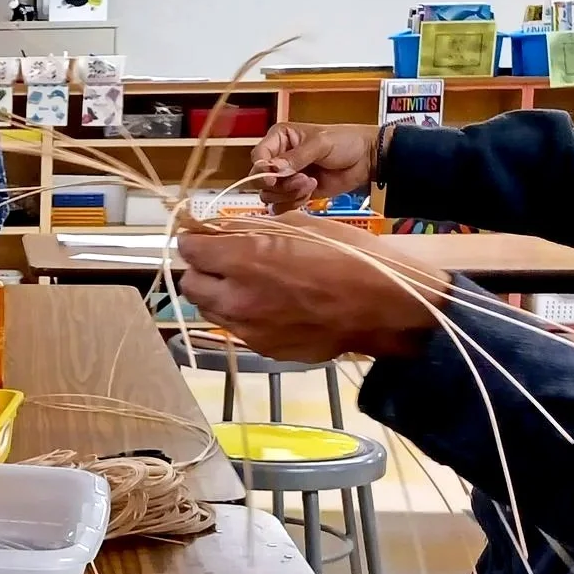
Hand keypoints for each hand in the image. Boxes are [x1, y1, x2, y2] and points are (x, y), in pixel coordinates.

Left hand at [176, 218, 439, 362]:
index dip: (195, 239)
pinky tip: (269, 306)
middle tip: (221, 261)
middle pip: (189, 284)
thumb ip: (251, 229)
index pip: (189, 249)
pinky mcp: (265, 348)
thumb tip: (221, 231)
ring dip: (217, 294)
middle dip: (200, 269)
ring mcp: (250, 328)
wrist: (384, 306)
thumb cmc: (347, 255)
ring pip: (209, 310)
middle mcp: (238, 297)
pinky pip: (237, 329)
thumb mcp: (299, 225)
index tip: (205, 237)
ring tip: (245, 284)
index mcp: (244, 260)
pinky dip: (242, 316)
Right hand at [250, 122, 378, 212]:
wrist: (366, 160)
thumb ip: (296, 157)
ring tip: (311, 183)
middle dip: (281, 184)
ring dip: (290, 193)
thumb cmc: (346, 142)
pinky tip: (310, 193)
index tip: (272, 179)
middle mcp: (279, 158)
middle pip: (261, 180)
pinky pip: (282, 204)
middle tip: (302, 179)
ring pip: (271, 195)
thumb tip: (273, 169)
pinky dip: (294, 203)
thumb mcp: (320, 143)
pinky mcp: (296, 192)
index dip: (261, 170)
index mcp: (280, 138)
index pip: (258, 156)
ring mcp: (287, 177)